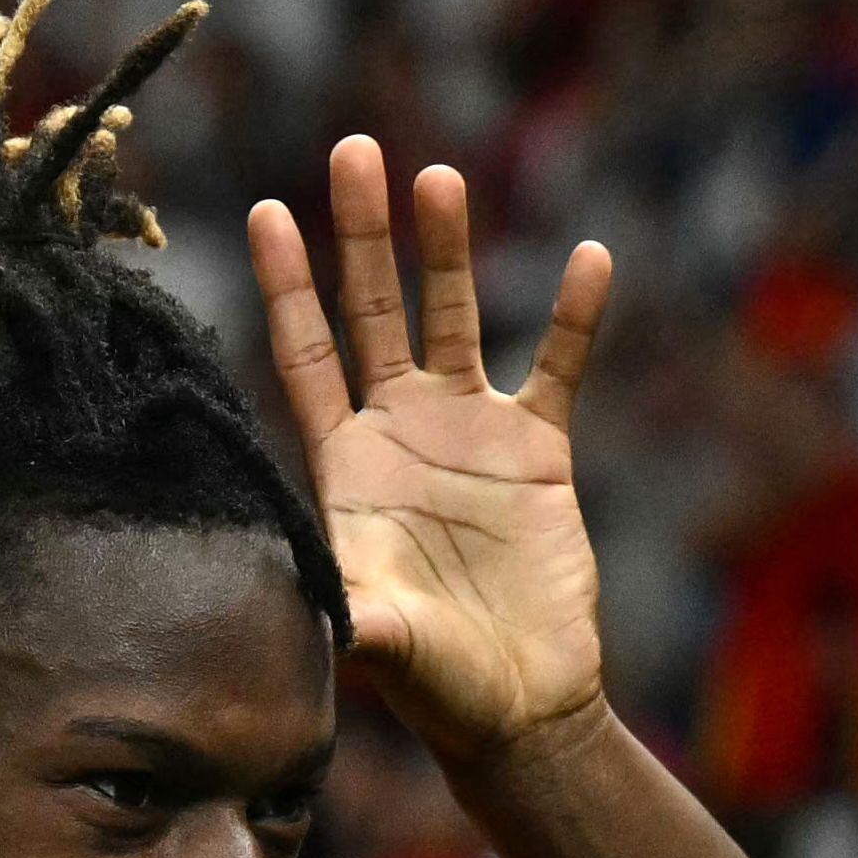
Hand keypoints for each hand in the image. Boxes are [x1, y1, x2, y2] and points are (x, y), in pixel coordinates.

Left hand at [249, 140, 613, 761]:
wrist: (520, 708)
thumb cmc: (435, 684)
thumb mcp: (383, 644)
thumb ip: (357, 614)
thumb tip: (325, 616)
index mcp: (345, 467)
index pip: (307, 357)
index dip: (288, 287)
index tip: (265, 211)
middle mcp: (400, 433)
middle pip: (374, 312)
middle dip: (362, 234)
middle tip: (354, 150)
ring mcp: (469, 434)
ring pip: (455, 320)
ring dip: (447, 252)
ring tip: (438, 181)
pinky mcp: (538, 451)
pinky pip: (558, 367)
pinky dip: (574, 316)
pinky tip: (591, 258)